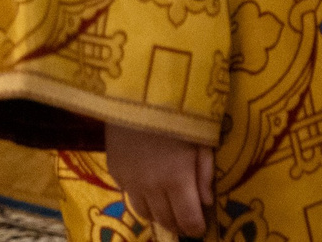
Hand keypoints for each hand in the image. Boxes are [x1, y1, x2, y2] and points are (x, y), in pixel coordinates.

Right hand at [103, 121, 212, 237]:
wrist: (138, 93)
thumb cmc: (180, 112)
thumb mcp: (202, 139)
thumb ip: (205, 173)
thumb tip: (207, 202)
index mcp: (176, 179)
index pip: (186, 218)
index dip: (195, 228)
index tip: (202, 230)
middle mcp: (151, 187)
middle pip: (164, 219)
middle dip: (178, 225)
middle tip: (187, 223)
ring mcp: (129, 182)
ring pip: (144, 213)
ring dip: (159, 216)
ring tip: (169, 212)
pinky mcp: (114, 172)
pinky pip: (129, 196)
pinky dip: (142, 200)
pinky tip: (151, 192)